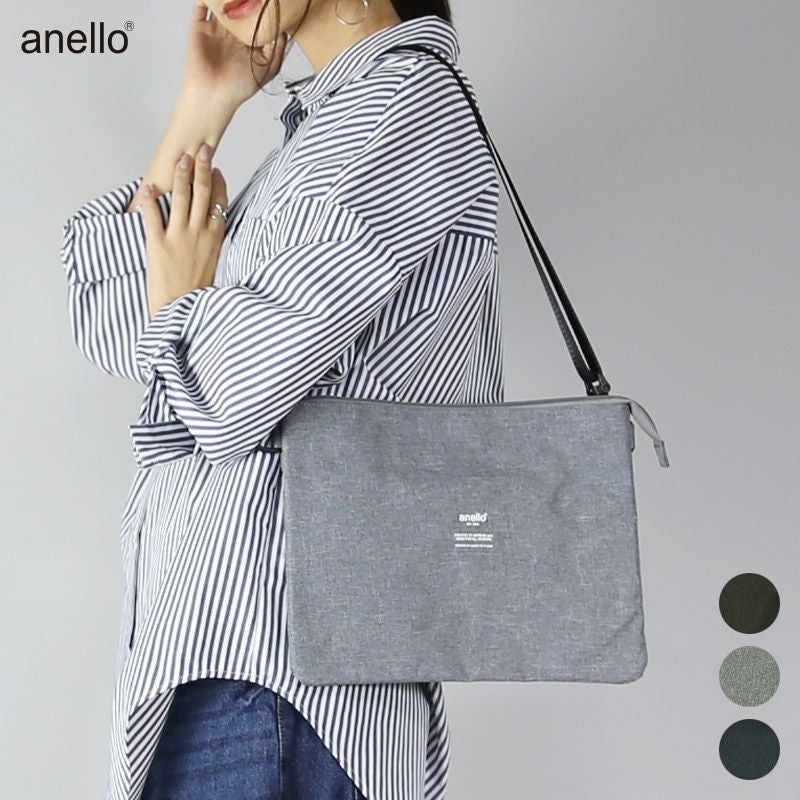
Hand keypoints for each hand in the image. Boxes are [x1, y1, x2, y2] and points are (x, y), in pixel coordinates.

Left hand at [139, 143, 228, 318]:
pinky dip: (149, 200)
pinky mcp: (158, 244)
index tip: (216, 169)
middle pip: (202, 193)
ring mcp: (179, 237)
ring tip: (180, 158)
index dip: (217, 182)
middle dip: (202, 168)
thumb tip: (211, 232)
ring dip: (180, 175)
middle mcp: (198, 233)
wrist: (183, 309)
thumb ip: (212, 244)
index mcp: (214, 238)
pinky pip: (152, 216)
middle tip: (201, 149)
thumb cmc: (199, 292)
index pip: (219, 202)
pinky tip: (147, 187)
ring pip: (180, 198)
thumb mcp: (214, 265)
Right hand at [182, 1, 288, 110]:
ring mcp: (216, 27)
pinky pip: (202, 4)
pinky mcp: (200, 26)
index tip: (272, 1)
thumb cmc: (240, 87)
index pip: (257, 15)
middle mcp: (233, 32)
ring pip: (223, 2)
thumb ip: (278, 46)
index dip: (263, 7)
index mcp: (249, 39)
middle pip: (240, 5)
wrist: (214, 96)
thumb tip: (284, 24)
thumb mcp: (269, 67)